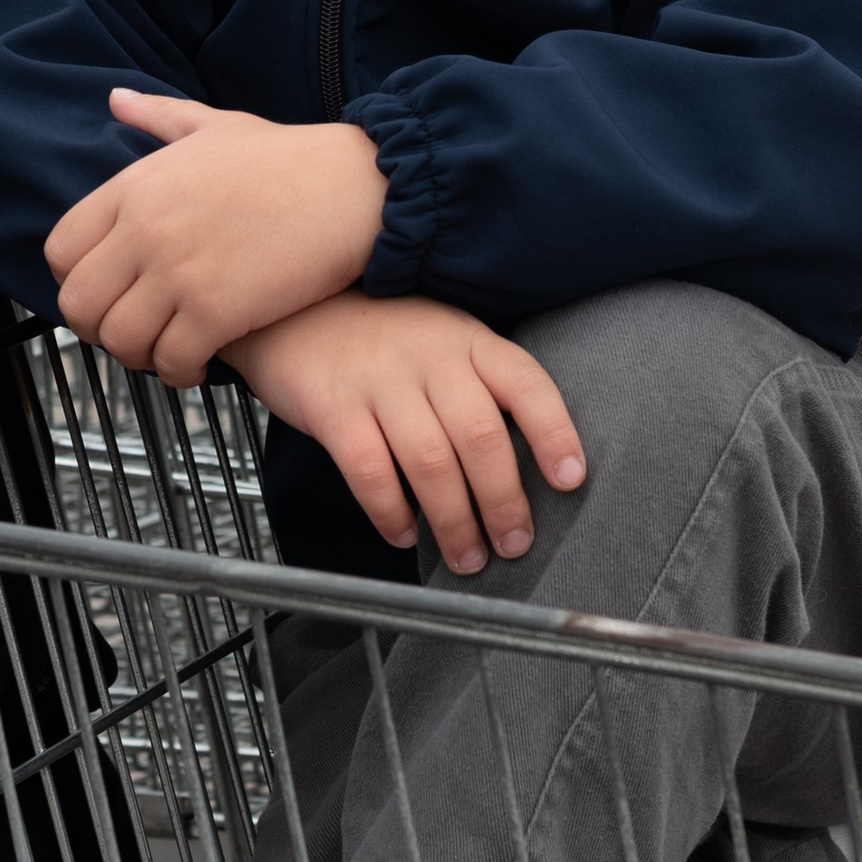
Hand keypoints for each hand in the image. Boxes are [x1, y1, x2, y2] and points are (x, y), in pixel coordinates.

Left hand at [43, 94, 387, 383]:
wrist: (354, 185)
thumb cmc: (290, 158)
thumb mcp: (215, 125)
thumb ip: (158, 116)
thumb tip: (115, 98)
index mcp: (134, 187)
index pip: (60, 250)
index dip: (74, 281)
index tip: (107, 292)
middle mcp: (144, 229)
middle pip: (77, 305)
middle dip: (99, 329)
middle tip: (133, 332)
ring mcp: (177, 272)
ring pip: (120, 341)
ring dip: (139, 357)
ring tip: (167, 351)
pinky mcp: (216, 311)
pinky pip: (170, 362)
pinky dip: (179, 372)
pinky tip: (200, 363)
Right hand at [220, 294, 586, 577]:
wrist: (290, 303)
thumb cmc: (379, 336)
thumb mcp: (440, 338)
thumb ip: (476, 385)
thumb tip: (521, 468)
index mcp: (467, 340)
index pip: (525, 385)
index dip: (554, 433)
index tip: (571, 481)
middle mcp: (429, 356)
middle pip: (480, 437)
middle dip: (504, 502)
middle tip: (514, 545)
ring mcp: (379, 380)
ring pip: (430, 463)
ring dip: (454, 522)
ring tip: (466, 557)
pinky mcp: (333, 406)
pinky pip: (370, 471)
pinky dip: (392, 513)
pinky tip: (404, 535)